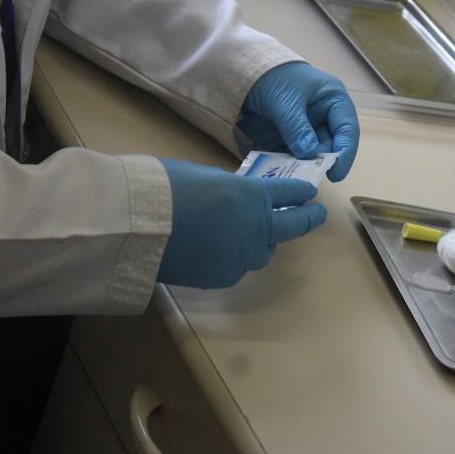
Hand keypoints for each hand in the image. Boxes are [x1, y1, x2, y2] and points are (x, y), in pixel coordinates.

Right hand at [157, 159, 325, 288]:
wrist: (138, 227)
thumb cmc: (165, 188)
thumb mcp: (204, 176)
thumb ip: (229, 189)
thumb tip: (234, 199)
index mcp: (253, 196)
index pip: (287, 193)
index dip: (300, 191)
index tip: (310, 193)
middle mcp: (257, 228)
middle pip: (293, 226)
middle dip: (308, 218)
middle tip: (316, 215)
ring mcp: (243, 256)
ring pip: (263, 251)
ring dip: (263, 242)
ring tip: (252, 235)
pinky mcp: (225, 277)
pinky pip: (237, 267)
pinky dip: (233, 258)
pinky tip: (217, 251)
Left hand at [240, 62, 358, 181]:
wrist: (244, 70)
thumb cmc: (272, 76)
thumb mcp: (285, 101)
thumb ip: (297, 128)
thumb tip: (310, 155)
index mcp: (334, 101)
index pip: (347, 130)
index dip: (345, 153)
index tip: (335, 174)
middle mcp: (325, 117)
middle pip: (330, 146)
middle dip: (319, 162)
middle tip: (308, 175)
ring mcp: (308, 129)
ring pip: (311, 155)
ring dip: (301, 164)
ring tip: (290, 172)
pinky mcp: (292, 139)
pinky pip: (293, 156)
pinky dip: (286, 162)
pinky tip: (278, 168)